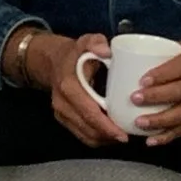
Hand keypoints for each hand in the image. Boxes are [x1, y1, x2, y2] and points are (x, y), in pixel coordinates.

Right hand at [40, 33, 127, 148]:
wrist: (53, 61)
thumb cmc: (75, 53)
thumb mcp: (86, 41)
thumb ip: (96, 42)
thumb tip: (107, 51)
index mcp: (68, 86)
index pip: (89, 113)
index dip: (106, 126)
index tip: (123, 134)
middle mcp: (62, 103)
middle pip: (87, 128)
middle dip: (108, 137)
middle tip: (127, 137)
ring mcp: (61, 112)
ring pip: (84, 135)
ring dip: (103, 139)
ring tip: (121, 137)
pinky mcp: (63, 118)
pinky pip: (81, 134)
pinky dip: (97, 138)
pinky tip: (109, 135)